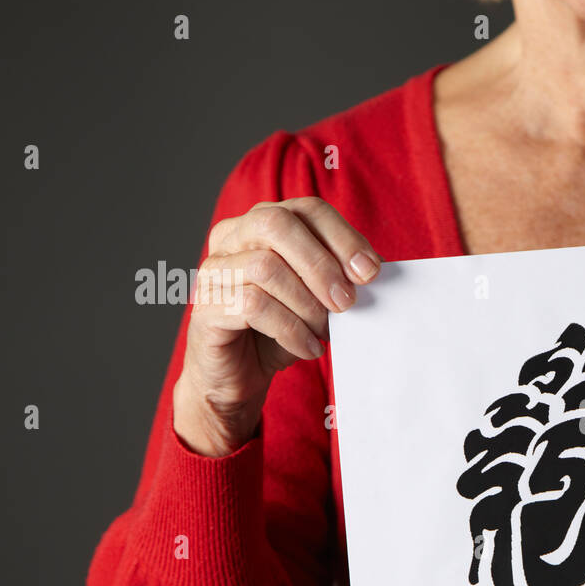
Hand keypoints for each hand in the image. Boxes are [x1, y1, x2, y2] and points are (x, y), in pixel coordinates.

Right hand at [173, 197, 380, 456]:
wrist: (240, 375)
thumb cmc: (281, 330)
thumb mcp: (319, 300)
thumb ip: (342, 278)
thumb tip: (378, 268)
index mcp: (263, 223)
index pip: (307, 210)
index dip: (342, 237)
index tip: (370, 272)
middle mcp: (232, 237)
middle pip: (277, 224)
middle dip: (321, 264)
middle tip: (347, 303)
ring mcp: (214, 269)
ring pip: (265, 267)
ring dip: (306, 305)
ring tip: (324, 332)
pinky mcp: (206, 306)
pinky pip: (251, 305)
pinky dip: (289, 330)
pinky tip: (307, 348)